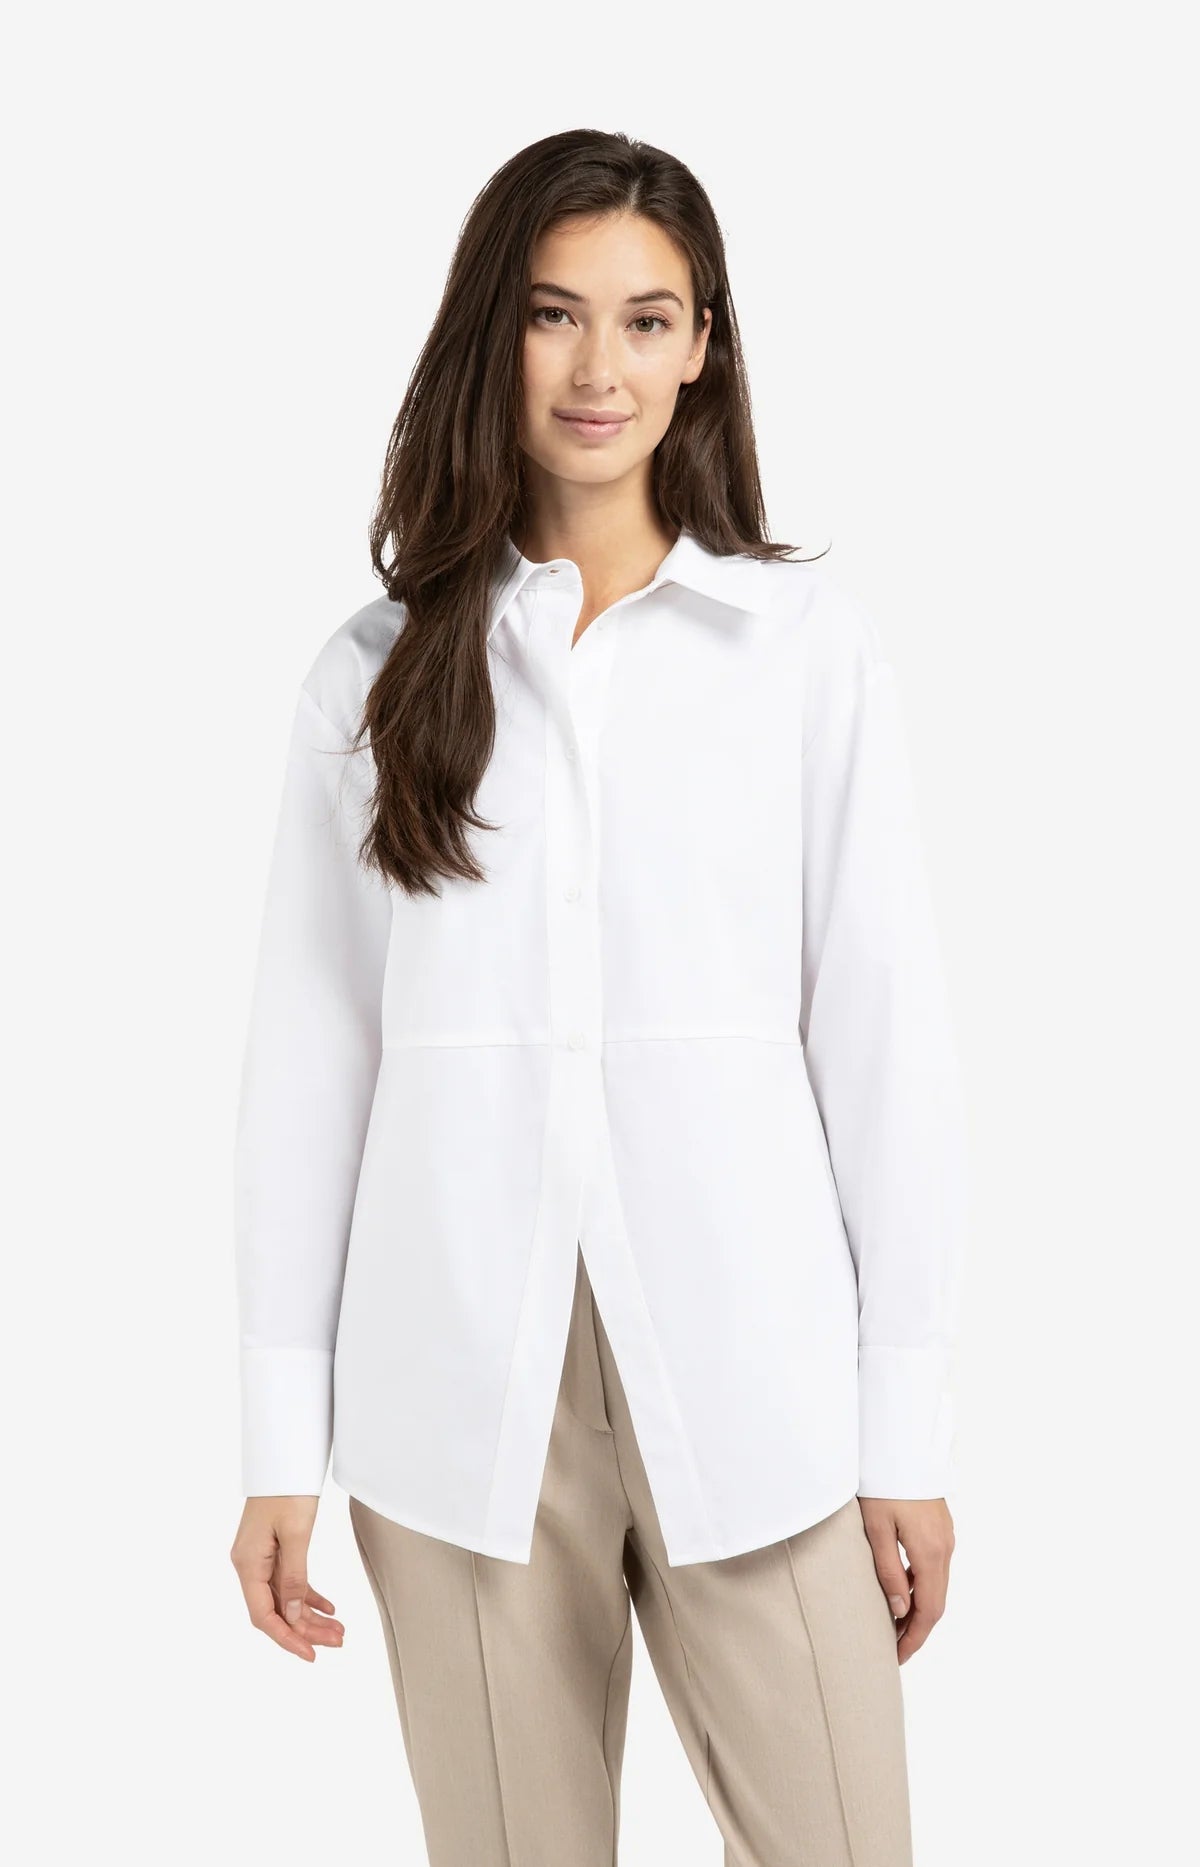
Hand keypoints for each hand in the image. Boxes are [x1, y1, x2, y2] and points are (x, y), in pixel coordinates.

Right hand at [230, 1496, 345, 1661]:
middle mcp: (249, 1565)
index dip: (287, 1638)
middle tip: (338, 1642)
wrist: (285, 1458)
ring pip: (285, 1598)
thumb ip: (295, 1576)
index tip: (311, 1654)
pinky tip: (329, 1607)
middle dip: (306, 1630)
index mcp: (248, 1563)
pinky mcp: (273, 1550)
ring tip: (339, 1630)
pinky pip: (290, 1581)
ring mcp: (261, 1558)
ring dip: (310, 1616)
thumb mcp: (296, 1534)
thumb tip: (293, 1615)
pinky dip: (309, 1595)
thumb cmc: (288, 1489)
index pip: (264, 1615)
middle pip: (277, 1611)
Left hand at [856, 1496, 954, 1663]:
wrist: (900, 1445)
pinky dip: (923, 1587)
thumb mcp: (876, 1529)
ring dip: (920, 1608)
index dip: (914, 1639)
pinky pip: (935, 1566)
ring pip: (937, 1584)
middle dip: (917, 1629)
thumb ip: (888, 1572)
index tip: (897, 1658)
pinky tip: (904, 1591)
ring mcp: (945, 1536)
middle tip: (894, 1650)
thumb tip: (901, 1611)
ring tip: (894, 1626)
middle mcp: (945, 1547)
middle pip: (936, 1601)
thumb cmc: (883, 1484)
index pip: (929, 1610)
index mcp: (931, 1552)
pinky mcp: (940, 1526)